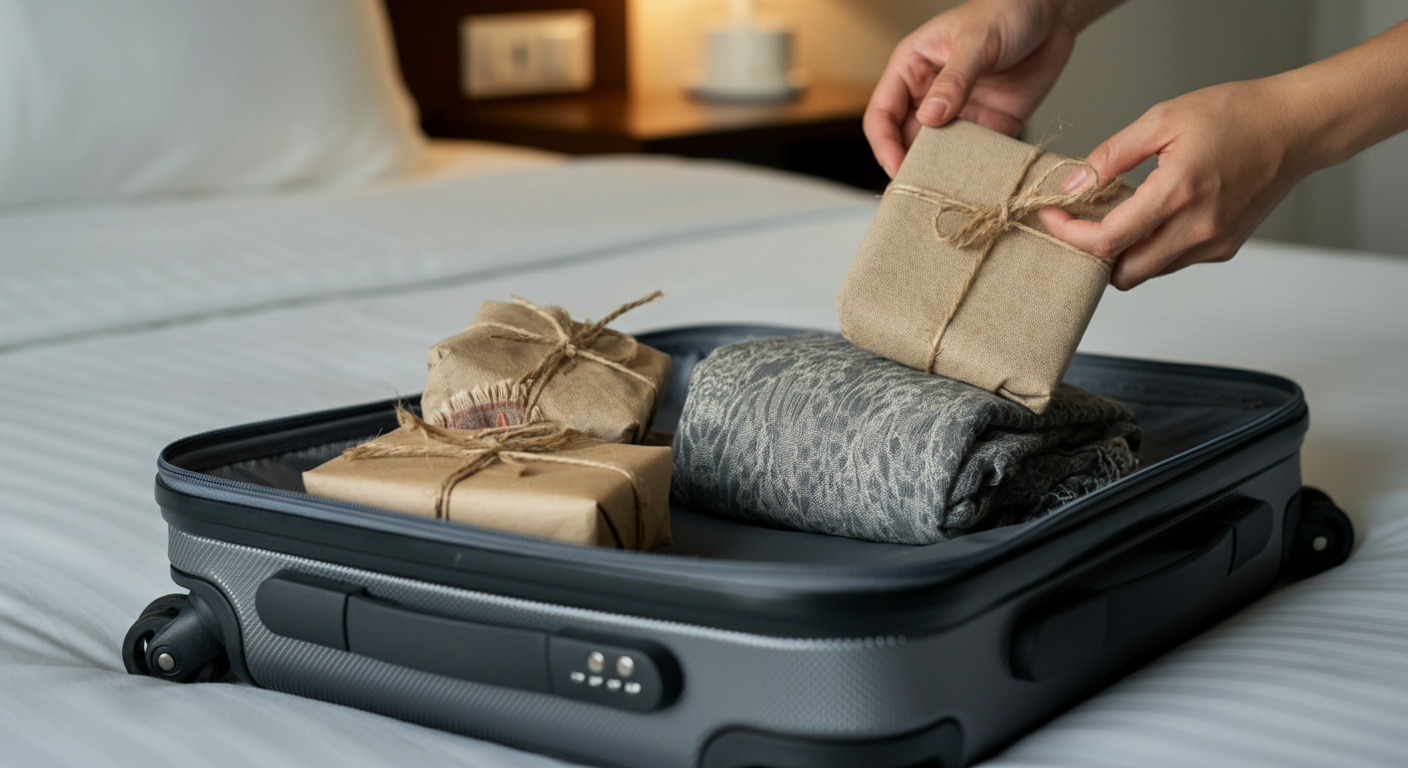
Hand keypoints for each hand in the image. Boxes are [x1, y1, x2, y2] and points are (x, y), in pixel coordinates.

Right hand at [864, 0, 1080, 177]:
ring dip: (942, 172)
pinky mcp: (990, 125)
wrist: (1054, 14)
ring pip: (938, 153)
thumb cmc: (1007, 10)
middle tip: (920, 190)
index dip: (884, 144)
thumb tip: (930, 118)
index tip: (897, 168)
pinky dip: (975, 170)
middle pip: (906, 140)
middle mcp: (930, 94)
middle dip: (910, 165)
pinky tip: (979, 182)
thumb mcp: (977, 41)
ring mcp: (959, 112)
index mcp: (912, 69)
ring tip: (948, 192)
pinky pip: (975, 155)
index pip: (883, 113)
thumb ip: (954, 80)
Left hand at [1038, 77, 1316, 289]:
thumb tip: (1074, 185)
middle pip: (1123, 274)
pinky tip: (1152, 215)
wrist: (1298, 127)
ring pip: (1148, 271)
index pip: (1106, 241)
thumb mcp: (1162, 119)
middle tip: (1080, 223)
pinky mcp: (1225, 248)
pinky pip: (1173, 261)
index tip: (1051, 217)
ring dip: (1124, 252)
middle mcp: (1198, 229)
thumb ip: (1112, 156)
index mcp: (1178, 194)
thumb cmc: (1237, 114)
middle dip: (1094, 254)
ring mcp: (1214, 244)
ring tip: (1118, 213)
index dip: (1069, 234)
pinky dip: (1152, 246)